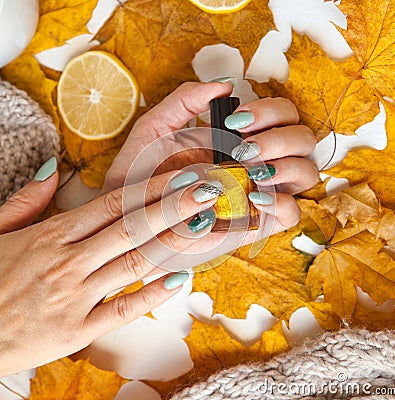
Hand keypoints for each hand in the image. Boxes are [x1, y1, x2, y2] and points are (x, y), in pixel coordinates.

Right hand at [0, 163, 221, 376]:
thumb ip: (28, 199)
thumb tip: (54, 169)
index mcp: (51, 234)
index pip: (113, 204)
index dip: (152, 188)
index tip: (180, 177)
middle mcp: (67, 261)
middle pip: (132, 227)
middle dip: (174, 207)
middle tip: (206, 192)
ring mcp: (74, 297)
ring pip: (134, 263)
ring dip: (173, 242)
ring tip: (203, 225)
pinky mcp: (77, 331)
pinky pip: (123, 310)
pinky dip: (152, 294)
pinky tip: (179, 279)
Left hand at [104, 81, 318, 234]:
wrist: (133, 216)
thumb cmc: (143, 172)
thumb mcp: (157, 128)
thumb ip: (185, 100)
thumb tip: (225, 83)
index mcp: (241, 137)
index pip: (281, 114)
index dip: (270, 111)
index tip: (235, 121)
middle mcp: (258, 161)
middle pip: (302, 139)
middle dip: (281, 137)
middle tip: (244, 147)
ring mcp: (262, 191)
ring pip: (306, 172)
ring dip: (287, 165)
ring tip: (250, 169)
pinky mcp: (259, 222)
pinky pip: (293, 212)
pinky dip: (282, 203)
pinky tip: (253, 196)